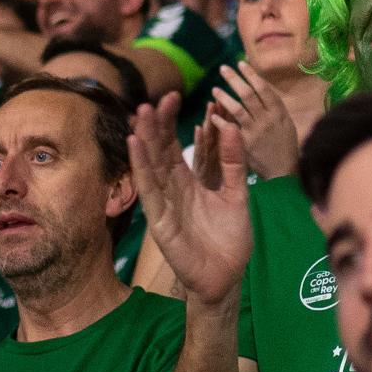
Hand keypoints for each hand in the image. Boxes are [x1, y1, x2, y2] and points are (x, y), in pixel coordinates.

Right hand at [127, 92, 251, 305]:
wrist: (227, 275)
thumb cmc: (230, 237)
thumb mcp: (237, 194)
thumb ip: (234, 162)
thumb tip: (231, 125)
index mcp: (190, 181)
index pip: (177, 145)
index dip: (173, 122)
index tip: (174, 95)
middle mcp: (173, 189)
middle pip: (160, 151)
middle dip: (156, 125)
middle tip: (156, 98)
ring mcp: (164, 203)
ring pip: (150, 166)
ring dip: (144, 140)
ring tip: (139, 113)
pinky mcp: (160, 221)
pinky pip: (149, 190)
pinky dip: (141, 168)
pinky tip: (135, 146)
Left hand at [211, 62, 299, 180]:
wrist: (284, 172)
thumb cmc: (286, 146)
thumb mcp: (286, 123)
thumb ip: (273, 107)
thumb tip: (260, 87)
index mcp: (278, 112)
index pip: (264, 88)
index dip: (252, 75)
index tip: (241, 63)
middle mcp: (267, 119)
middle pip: (248, 95)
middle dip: (235, 79)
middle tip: (223, 68)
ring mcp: (255, 132)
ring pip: (237, 109)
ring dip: (224, 97)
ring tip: (214, 89)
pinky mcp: (245, 144)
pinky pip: (229, 130)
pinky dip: (219, 122)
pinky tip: (211, 115)